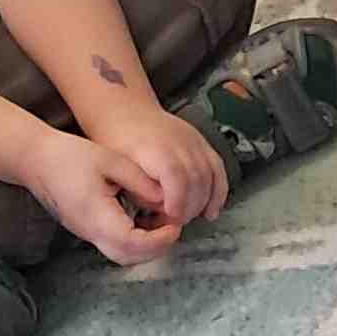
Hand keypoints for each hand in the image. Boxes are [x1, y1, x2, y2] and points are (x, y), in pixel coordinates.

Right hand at [28, 126, 181, 265]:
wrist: (35, 160)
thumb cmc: (69, 155)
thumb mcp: (112, 161)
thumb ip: (141, 182)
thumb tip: (166, 200)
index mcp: (96, 214)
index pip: (132, 243)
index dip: (159, 240)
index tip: (175, 224)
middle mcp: (90, 231)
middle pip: (127, 258)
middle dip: (156, 248)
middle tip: (173, 226)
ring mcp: (86, 234)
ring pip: (121, 256)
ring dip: (145, 247)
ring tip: (161, 223)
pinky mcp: (86, 231)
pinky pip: (113, 246)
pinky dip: (134, 242)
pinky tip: (144, 220)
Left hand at [79, 97, 225, 227]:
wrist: (126, 112)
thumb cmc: (117, 140)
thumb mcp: (118, 167)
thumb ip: (139, 190)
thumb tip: (161, 209)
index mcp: (155, 147)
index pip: (176, 175)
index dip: (178, 199)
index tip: (173, 216)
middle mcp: (179, 142)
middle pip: (196, 179)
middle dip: (189, 207)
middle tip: (176, 222)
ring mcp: (194, 141)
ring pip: (210, 175)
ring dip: (204, 202)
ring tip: (190, 217)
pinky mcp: (201, 143)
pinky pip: (218, 168)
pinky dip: (219, 190)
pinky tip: (212, 209)